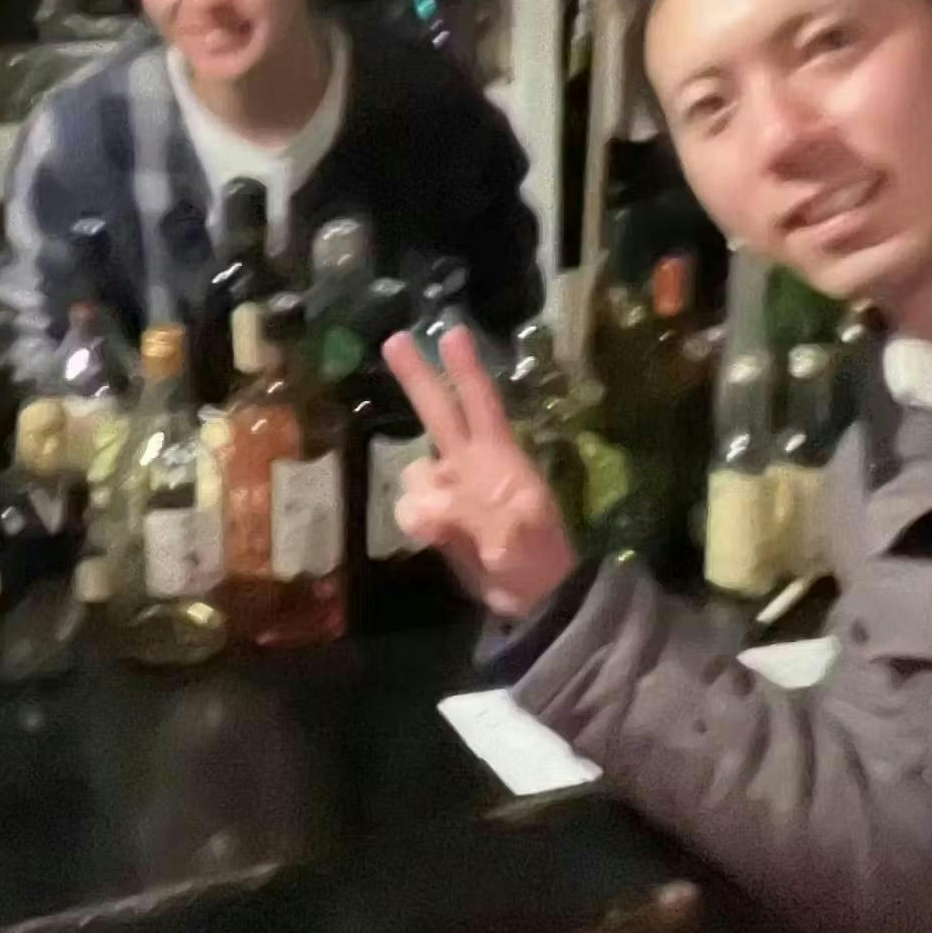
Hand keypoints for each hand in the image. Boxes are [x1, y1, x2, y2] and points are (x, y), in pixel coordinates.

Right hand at [381, 326, 577, 619]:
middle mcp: (470, 464)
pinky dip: (419, 524)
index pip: (480, 405)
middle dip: (417, 377)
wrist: (531, 599)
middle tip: (394, 339)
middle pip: (438, 412)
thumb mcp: (521, 536)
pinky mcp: (437, 518)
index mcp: (499, 457)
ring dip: (421, 496)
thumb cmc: (536, 558)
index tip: (452, 334)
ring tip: (444, 530)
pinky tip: (439, 541)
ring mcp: (451, 490)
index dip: (466, 371)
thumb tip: (433, 507)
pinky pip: (409, 509)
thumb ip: (480, 514)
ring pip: (414, 474)